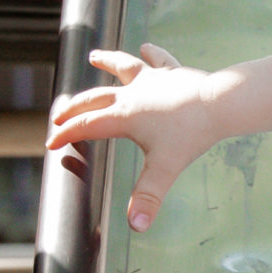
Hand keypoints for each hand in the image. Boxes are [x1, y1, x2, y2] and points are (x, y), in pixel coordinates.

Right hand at [44, 44, 222, 231]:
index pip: (86, 126)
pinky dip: (151, 54)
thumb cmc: (191, 134)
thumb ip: (148, 196)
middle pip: (94, 99)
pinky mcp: (172, 74)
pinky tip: (146, 47)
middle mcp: (132, 95)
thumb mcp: (165, 168)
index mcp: (124, 117)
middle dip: (74, 108)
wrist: (220, 103)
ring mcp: (152, 81)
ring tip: (94, 56)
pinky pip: (158, 60)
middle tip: (59, 114)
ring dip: (107, 63)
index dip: (66, 135)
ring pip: (123, 68)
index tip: (52, 143)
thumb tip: (136, 225)